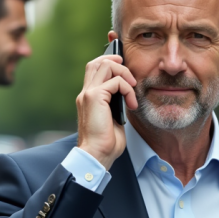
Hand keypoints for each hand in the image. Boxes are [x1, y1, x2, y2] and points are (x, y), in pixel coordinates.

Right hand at [76, 54, 137, 170]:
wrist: (97, 154)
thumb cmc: (105, 142)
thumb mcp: (112, 118)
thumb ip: (114, 104)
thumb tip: (126, 95)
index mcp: (88, 98)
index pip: (94, 70)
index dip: (108, 63)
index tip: (124, 70)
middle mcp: (85, 93)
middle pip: (97, 62)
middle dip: (116, 62)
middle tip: (130, 76)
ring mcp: (89, 94)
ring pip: (106, 66)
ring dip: (124, 74)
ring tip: (132, 89)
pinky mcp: (95, 97)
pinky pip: (116, 82)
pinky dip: (128, 90)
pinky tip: (131, 104)